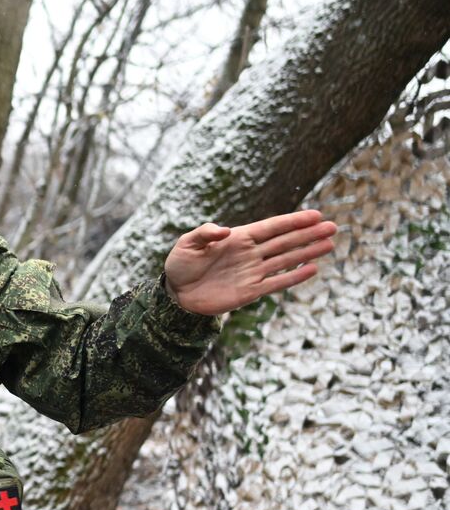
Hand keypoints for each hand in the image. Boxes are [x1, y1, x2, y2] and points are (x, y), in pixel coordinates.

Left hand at [163, 210, 337, 315]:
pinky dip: (294, 277)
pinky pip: (277, 283)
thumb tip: (225, 231)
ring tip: (329, 244)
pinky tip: (313, 269)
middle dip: (308, 234)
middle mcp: (250, 253)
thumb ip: (205, 233)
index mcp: (238, 238)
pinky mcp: (251, 291)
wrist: (176, 294)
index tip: (315, 215)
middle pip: (285, 241)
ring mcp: (252, 272)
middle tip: (333, 227)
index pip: (271, 227)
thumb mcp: (187, 244)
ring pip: (286, 260)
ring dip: (307, 252)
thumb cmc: (181, 264)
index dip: (293, 221)